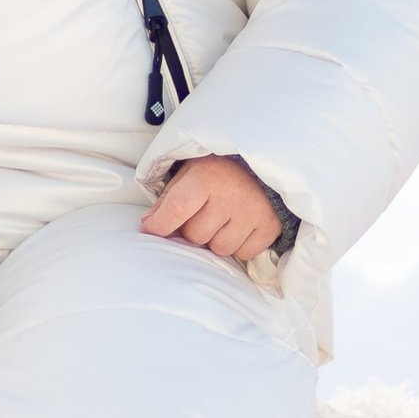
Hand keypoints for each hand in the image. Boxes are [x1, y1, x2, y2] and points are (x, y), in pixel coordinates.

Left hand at [141, 152, 286, 264]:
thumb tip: (148, 224)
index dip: (160, 225)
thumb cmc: (220, 170)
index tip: (150, 230)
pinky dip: (238, 245)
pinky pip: (243, 253)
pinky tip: (240, 226)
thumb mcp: (190, 173)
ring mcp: (253, 213)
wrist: (264, 164)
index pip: (178, 208)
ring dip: (216, 240)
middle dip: (193, 230)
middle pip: (196, 236)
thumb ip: (168, 199)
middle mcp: (231, 196)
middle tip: (203, 214)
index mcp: (207, 178)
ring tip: (223, 219)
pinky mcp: (270, 227)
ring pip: (220, 249)